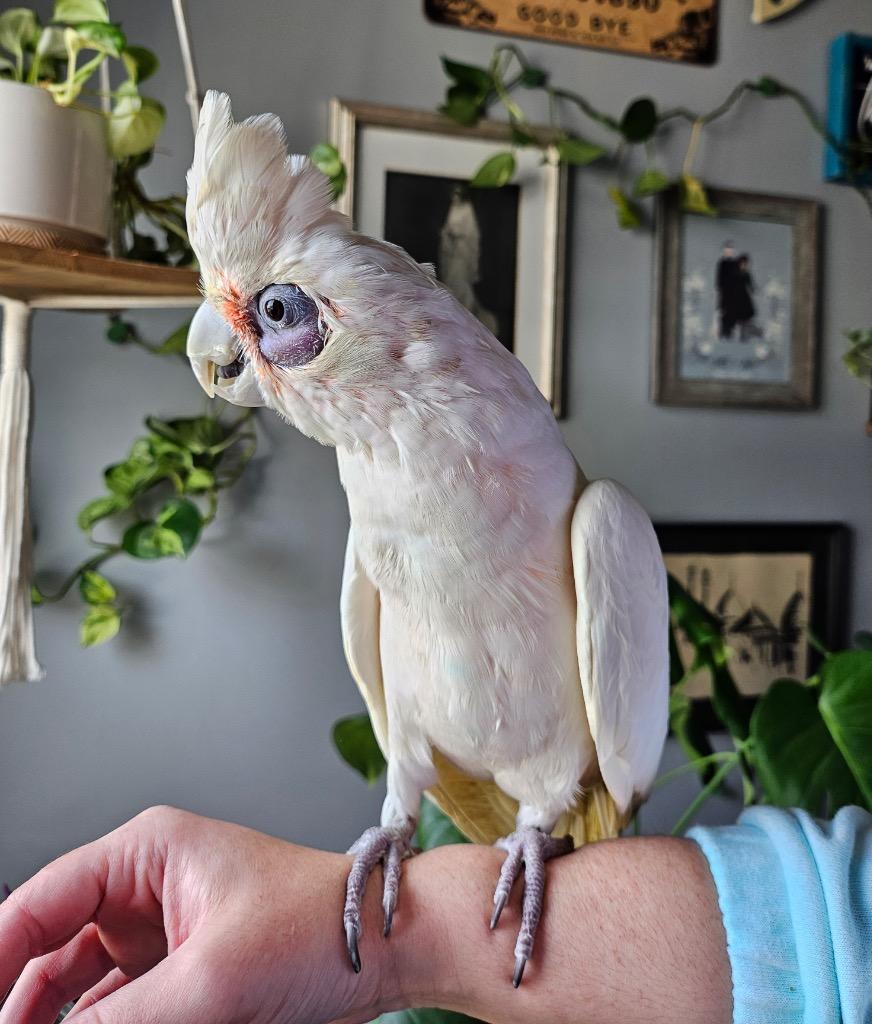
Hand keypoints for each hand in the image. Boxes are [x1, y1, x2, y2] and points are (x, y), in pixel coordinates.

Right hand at [0, 806, 392, 1023]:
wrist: (386, 946)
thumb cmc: (319, 927)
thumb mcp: (211, 982)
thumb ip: (121, 1022)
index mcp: (148, 852)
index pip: (41, 900)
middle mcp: (147, 882)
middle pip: (51, 945)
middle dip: (24, 1000)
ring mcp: (163, 925)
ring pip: (80, 982)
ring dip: (60, 1020)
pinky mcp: (182, 964)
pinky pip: (119, 1002)